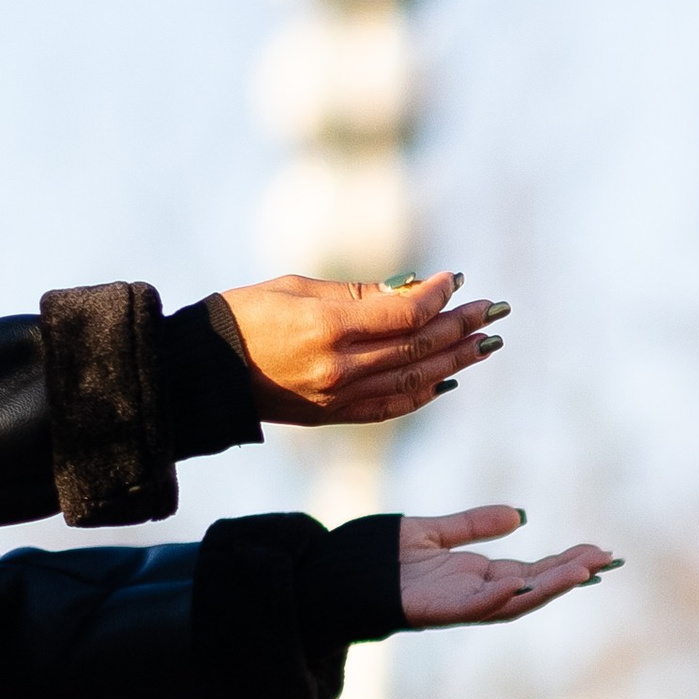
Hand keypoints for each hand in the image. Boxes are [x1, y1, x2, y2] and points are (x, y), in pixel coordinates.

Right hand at [215, 270, 502, 424]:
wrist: (204, 373)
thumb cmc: (244, 316)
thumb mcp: (297, 288)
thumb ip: (357, 294)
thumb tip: (412, 290)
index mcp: (329, 330)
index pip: (404, 314)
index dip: (437, 296)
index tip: (457, 280)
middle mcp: (341, 369)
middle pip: (418, 347)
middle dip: (460, 326)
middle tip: (494, 310)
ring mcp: (340, 399)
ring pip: (414, 380)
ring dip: (455, 360)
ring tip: (485, 343)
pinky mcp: (335, 418)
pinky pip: (392, 407)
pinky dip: (423, 393)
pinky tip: (446, 379)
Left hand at [398, 505, 618, 627]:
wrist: (339, 577)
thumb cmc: (381, 558)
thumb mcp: (435, 532)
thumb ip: (474, 525)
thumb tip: (519, 515)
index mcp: (478, 576)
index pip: (533, 570)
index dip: (566, 562)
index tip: (598, 553)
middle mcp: (475, 593)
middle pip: (533, 585)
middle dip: (569, 574)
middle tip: (605, 560)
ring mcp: (457, 604)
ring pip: (513, 600)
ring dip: (547, 588)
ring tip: (580, 573)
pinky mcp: (434, 610)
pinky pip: (472, 608)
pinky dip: (497, 598)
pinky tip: (519, 583)